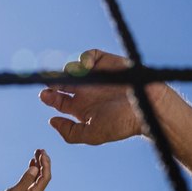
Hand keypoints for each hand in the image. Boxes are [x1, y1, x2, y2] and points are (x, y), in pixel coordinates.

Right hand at [0, 149, 50, 190]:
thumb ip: (25, 180)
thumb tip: (35, 168)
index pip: (45, 176)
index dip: (46, 164)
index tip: (42, 153)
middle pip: (44, 174)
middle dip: (44, 162)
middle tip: (41, 149)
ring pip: (40, 175)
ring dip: (40, 163)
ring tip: (37, 152)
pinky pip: (34, 177)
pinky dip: (34, 168)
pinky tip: (32, 162)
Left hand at [39, 49, 167, 144]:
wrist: (147, 108)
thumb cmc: (121, 124)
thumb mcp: (92, 134)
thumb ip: (70, 132)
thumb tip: (51, 120)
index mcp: (80, 107)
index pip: (57, 99)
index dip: (48, 96)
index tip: (44, 95)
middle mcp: (86, 91)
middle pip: (61, 81)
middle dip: (52, 80)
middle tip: (49, 81)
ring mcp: (95, 76)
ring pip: (72, 68)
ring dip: (66, 70)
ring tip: (67, 77)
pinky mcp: (106, 63)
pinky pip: (89, 56)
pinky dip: (83, 58)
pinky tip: (83, 66)